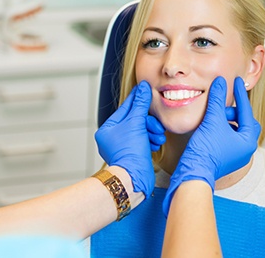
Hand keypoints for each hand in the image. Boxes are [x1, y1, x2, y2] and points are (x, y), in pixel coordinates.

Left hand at [95, 81, 165, 197]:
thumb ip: (140, 104)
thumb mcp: (136, 123)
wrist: (134, 178)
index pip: (125, 109)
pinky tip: (156, 143)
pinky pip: (144, 141)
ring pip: (142, 130)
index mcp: (107, 129)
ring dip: (152, 132)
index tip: (144, 89)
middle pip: (135, 120)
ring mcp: (123, 147)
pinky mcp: (133, 155)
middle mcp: (113, 138)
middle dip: (148, 123)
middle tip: (155, 126)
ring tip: (157, 137)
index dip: (137, 99)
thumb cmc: (130, 152)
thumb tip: (143, 87)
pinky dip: (151, 140)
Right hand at [162, 76, 260, 215]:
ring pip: (234, 130)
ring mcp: (234, 155)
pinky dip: (219, 129)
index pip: (246, 112)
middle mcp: (245, 150)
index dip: (240, 95)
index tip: (236, 83)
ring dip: (225, 120)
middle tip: (221, 106)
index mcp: (248, 141)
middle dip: (232, 112)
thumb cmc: (205, 150)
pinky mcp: (223, 158)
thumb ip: (217, 99)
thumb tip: (220, 82)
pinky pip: (226, 138)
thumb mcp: (212, 120)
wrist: (193, 172)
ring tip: (213, 116)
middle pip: (243, 122)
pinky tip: (209, 126)